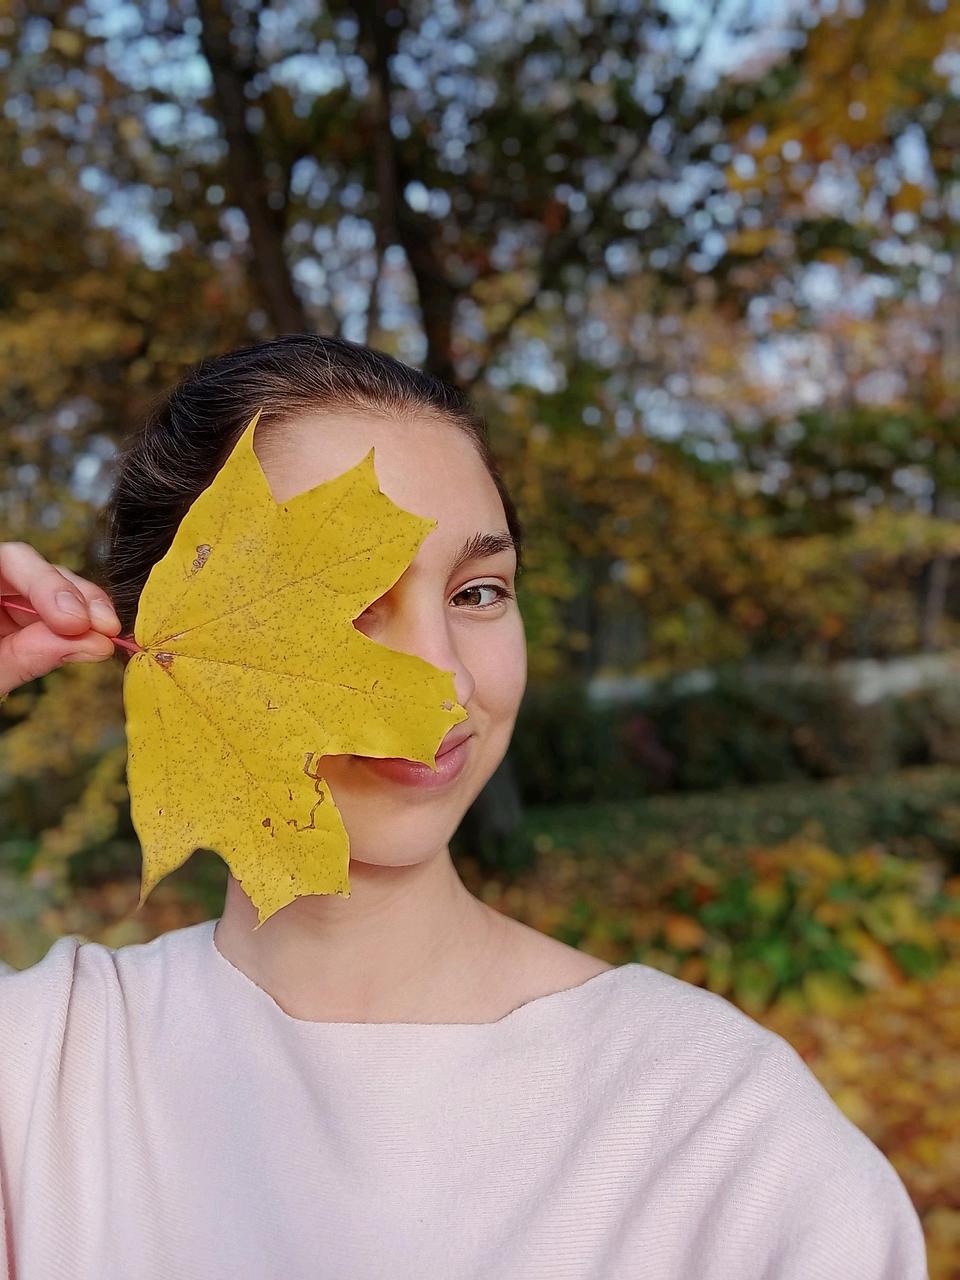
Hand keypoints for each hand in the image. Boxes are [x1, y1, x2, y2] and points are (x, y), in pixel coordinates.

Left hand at [0, 542, 122, 697]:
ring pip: (50, 582)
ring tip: (104, 634)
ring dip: (84, 606)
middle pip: (29, 566)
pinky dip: (81, 623)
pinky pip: (56, 610)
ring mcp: (2, 601)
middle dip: (69, 593)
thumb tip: (92, 644)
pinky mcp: (20, 619)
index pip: (5, 562)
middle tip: (100, 626)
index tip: (72, 622)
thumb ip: (28, 656)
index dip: (44, 583)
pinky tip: (97, 636)